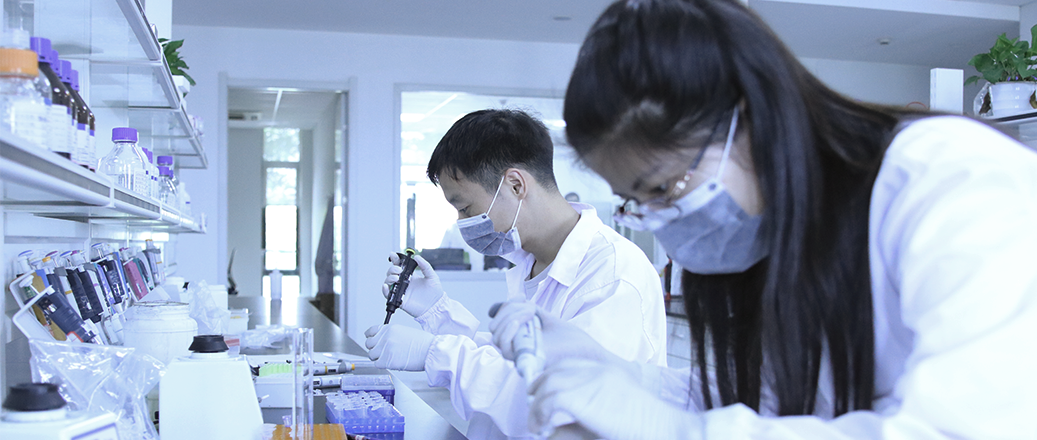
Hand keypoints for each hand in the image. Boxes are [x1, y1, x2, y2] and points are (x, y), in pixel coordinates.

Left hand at [364, 324, 433, 370]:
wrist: (430, 350)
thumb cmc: (423, 343)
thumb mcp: (404, 331)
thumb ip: (391, 335)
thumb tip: (383, 341)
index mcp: (389, 328)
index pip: (371, 331)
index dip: (370, 337)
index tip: (370, 340)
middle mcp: (385, 336)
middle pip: (369, 344)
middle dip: (374, 349)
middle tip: (382, 352)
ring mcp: (384, 348)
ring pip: (371, 355)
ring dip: (378, 358)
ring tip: (389, 358)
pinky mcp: (386, 360)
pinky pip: (377, 364)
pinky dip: (382, 365)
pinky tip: (391, 363)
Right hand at [382, 253, 443, 317]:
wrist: (436, 306)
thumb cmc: (434, 292)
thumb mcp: (432, 276)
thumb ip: (425, 265)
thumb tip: (417, 257)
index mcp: (410, 276)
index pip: (399, 265)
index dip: (395, 259)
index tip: (393, 255)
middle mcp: (404, 282)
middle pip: (391, 272)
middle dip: (392, 268)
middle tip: (399, 270)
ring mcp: (401, 290)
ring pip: (388, 281)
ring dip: (389, 277)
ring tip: (396, 278)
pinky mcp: (399, 300)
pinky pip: (387, 294)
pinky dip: (384, 290)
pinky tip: (386, 286)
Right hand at [488, 302, 623, 366]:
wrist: (584, 351)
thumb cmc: (570, 339)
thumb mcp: (545, 317)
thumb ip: (527, 309)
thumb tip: (512, 300)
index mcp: (519, 337)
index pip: (497, 320)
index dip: (505, 305)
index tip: (522, 297)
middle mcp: (516, 347)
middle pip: (495, 326)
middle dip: (509, 309)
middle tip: (531, 308)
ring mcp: (518, 354)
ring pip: (497, 335)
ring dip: (510, 317)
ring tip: (531, 313)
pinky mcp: (523, 360)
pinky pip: (504, 346)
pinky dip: (509, 329)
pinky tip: (524, 321)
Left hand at [529, 359, 698, 439]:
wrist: (664, 430)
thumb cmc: (642, 428)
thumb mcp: (612, 414)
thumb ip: (586, 411)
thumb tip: (552, 424)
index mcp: (607, 370)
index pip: (568, 365)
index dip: (550, 378)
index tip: (540, 396)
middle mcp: (597, 370)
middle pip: (555, 371)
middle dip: (539, 390)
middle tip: (534, 413)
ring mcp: (591, 381)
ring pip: (548, 385)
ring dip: (537, 407)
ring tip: (537, 426)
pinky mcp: (583, 397)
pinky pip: (549, 401)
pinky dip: (541, 415)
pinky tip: (543, 429)